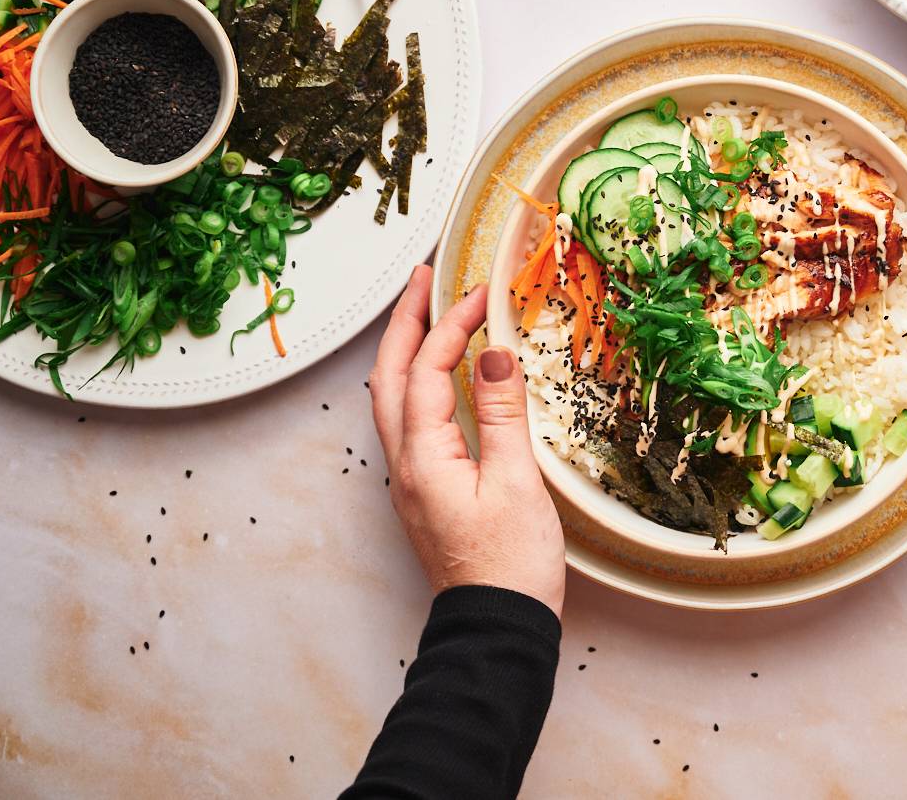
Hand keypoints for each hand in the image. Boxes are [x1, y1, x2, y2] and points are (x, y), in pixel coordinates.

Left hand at [369, 265, 564, 616]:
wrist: (495, 628)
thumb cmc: (510, 565)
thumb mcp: (516, 483)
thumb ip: (503, 414)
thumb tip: (496, 352)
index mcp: (423, 457)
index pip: (429, 371)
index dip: (453, 325)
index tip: (482, 293)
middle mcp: (405, 464)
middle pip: (390, 376)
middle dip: (406, 321)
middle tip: (426, 278)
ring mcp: (410, 479)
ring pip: (393, 398)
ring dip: (407, 349)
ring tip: (428, 312)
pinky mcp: (425, 490)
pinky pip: (410, 420)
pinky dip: (420, 382)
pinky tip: (442, 376)